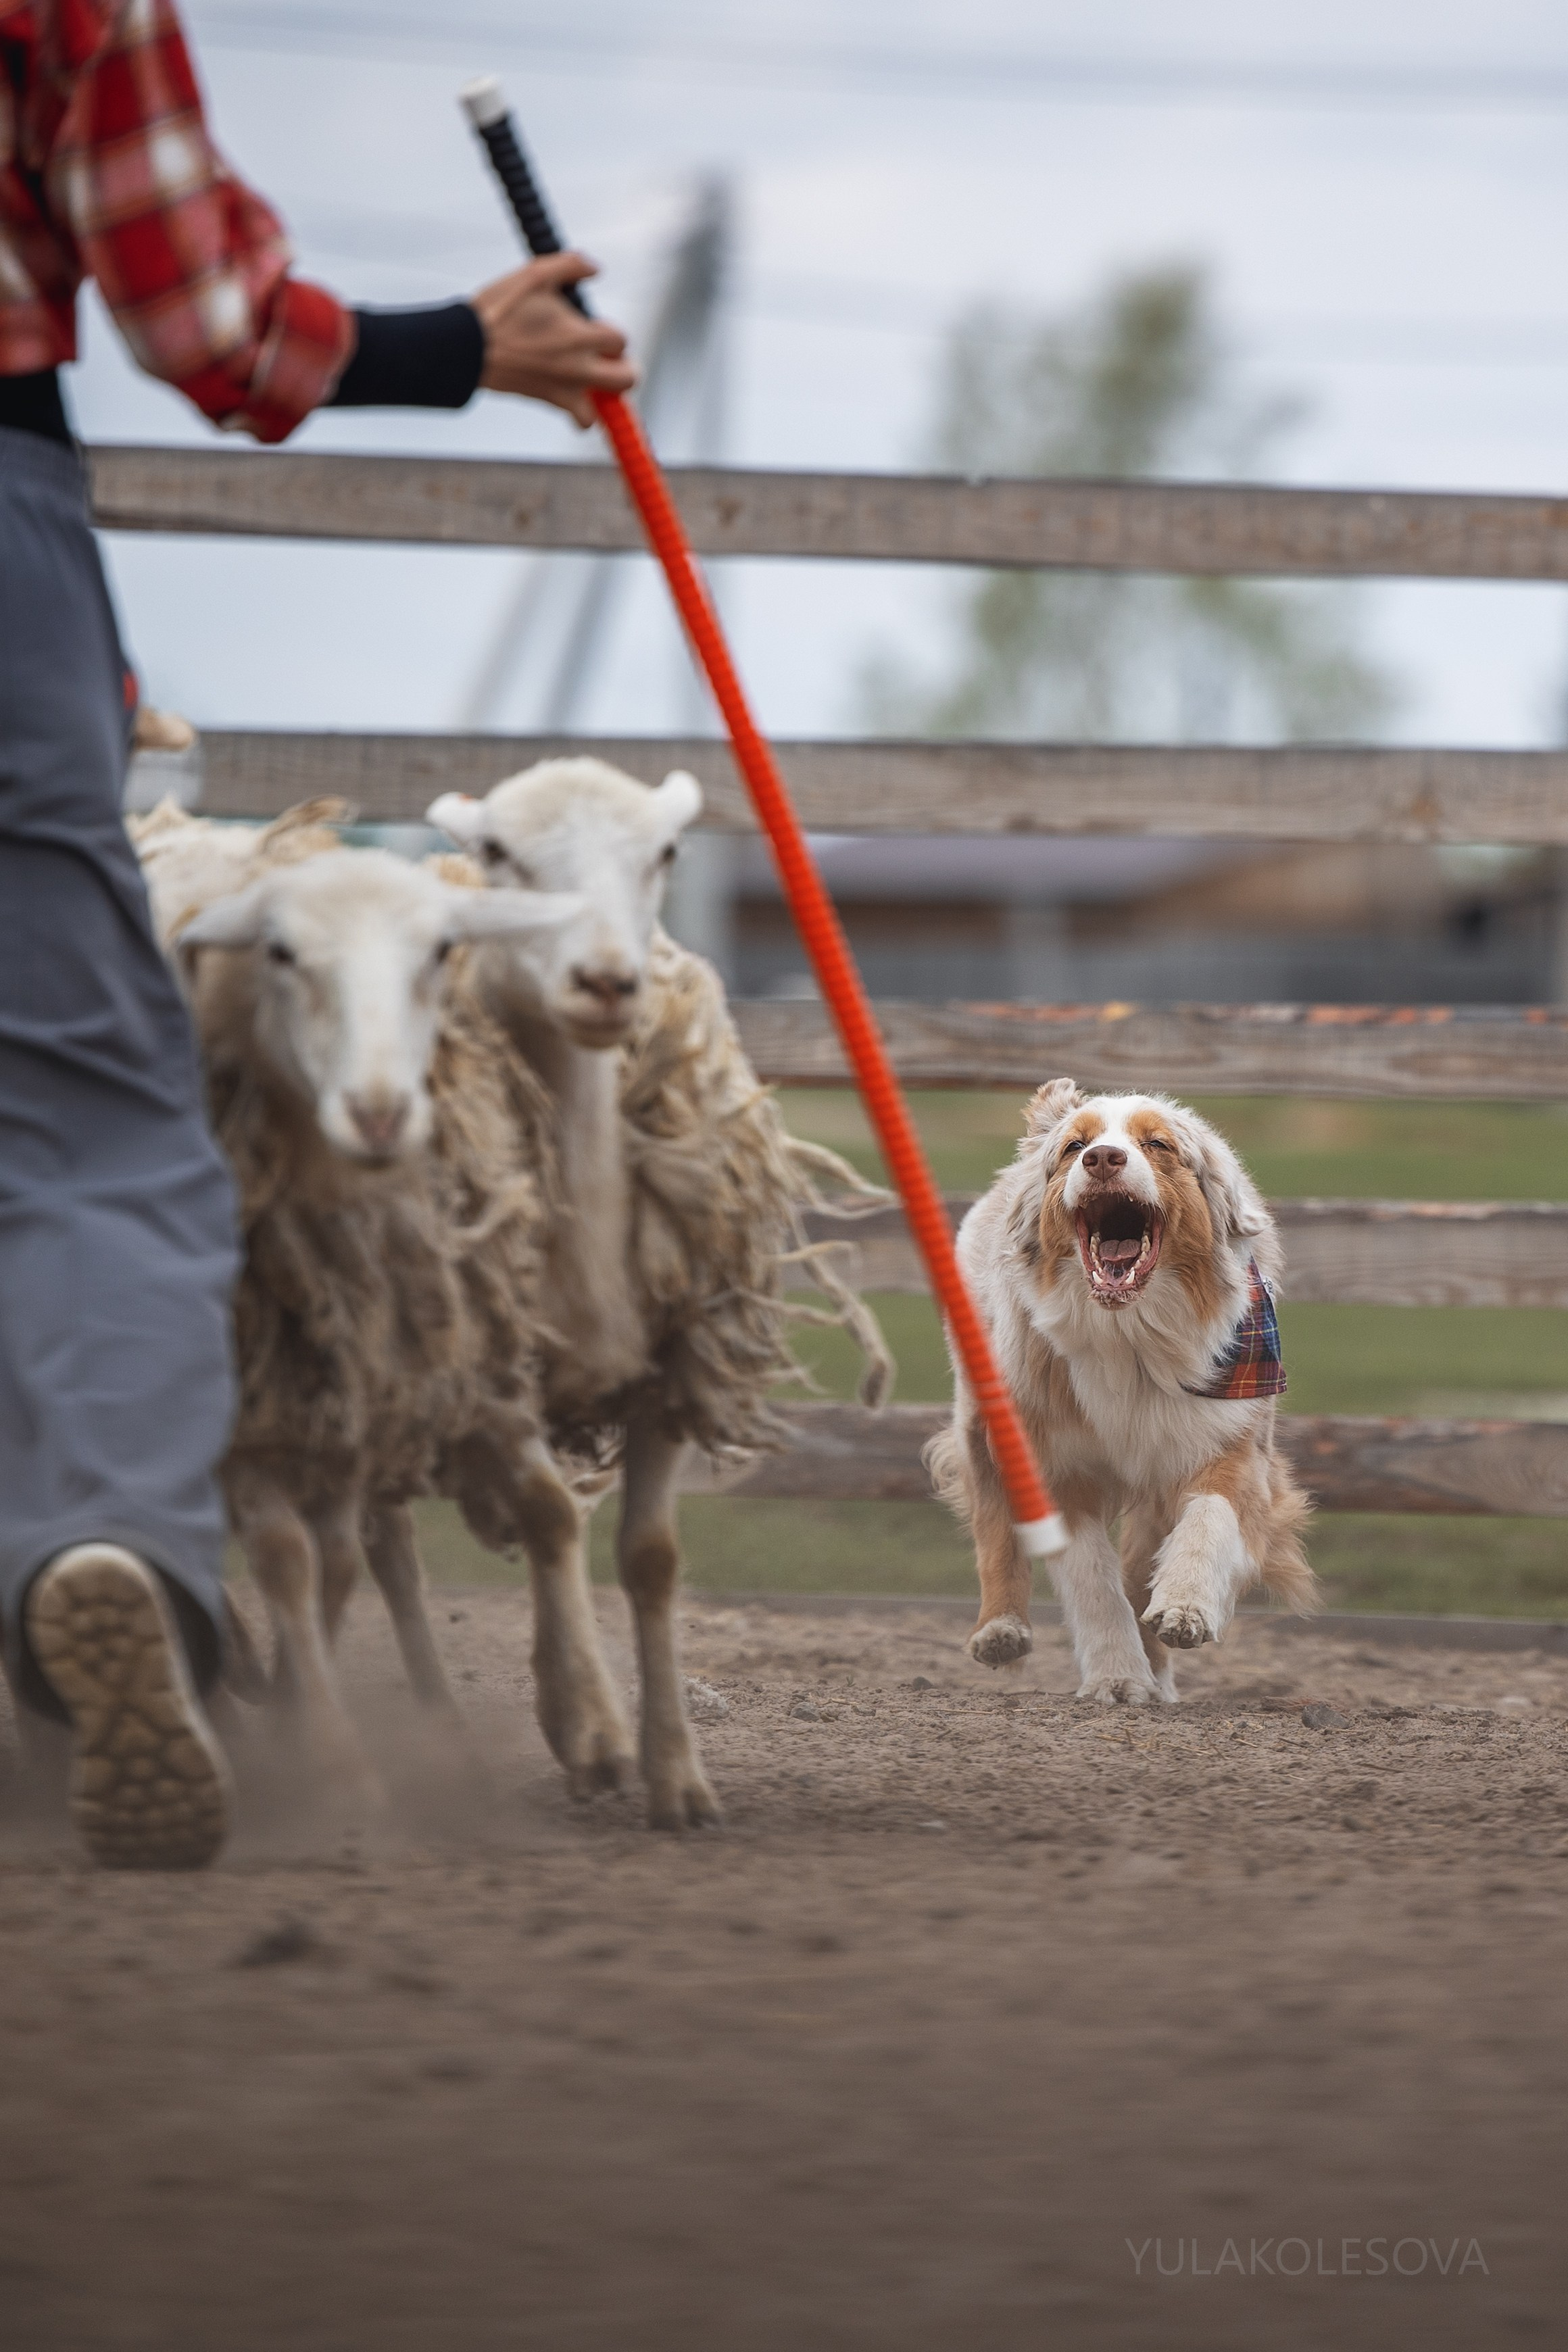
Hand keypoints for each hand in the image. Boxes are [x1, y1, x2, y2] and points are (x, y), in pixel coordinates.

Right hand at [471, 251, 635, 425]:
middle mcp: (579, 367)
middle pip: (628, 380)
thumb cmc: (498, 311)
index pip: (620, 340)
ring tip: (593, 383)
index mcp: (581, 335)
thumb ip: (571, 265)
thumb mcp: (535, 273)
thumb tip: (594, 268)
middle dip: (625, 369)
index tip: (594, 328)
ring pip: (606, 409)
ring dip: (606, 398)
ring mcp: (566, 388)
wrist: (467, 347)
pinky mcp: (550, 402)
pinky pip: (581, 420)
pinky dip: (582, 414)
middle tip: (609, 360)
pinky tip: (573, 396)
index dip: (611, 333)